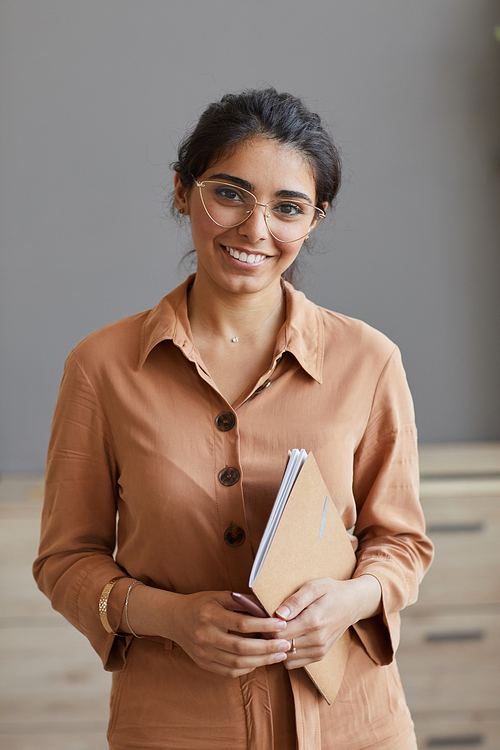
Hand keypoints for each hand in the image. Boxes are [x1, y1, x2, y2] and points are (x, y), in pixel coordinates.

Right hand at [165, 589, 290, 677]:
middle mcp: (205, 636)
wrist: (174, 618)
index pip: (241, 624)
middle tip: (286, 644)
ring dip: (262, 661)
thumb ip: (242, 602)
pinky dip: (248, 668)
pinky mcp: (203, 663)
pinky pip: (229, 671)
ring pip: (237, 664)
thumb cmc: (200, 604)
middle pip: (241, 648)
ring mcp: (203, 653)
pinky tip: (260, 661)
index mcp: (209, 615)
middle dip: (267, 648)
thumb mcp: (219, 595)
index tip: (281, 624)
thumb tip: (268, 608)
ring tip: (279, 655)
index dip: (264, 626)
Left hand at [272, 575, 381, 669]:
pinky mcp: (320, 655)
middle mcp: (317, 640)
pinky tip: (288, 638)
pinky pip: (294, 663)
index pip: (280, 633)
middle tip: (268, 623)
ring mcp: (319, 650)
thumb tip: (279, 614)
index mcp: (313, 621)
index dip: (268, 626)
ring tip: (278, 630)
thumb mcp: (314, 587)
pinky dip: (287, 653)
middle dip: (271, 636)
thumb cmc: (331, 591)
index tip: (266, 616)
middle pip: (281, 646)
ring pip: (286, 657)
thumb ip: (295, 600)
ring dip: (278, 647)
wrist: (352, 604)